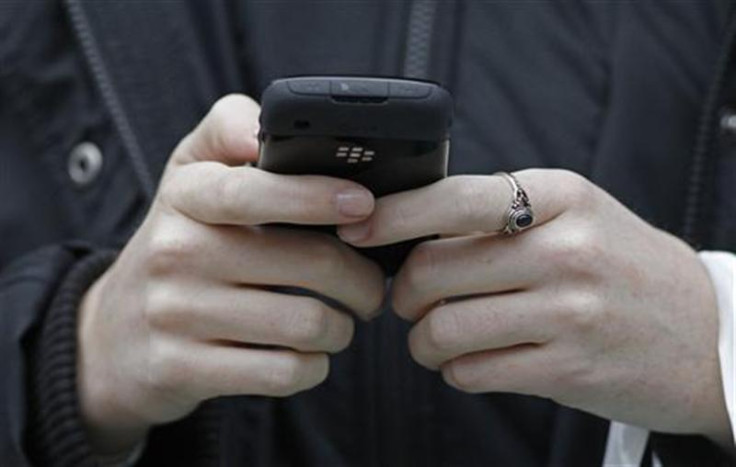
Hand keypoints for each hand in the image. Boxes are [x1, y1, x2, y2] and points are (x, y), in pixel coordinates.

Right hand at [78, 95, 384, 454]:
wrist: (114, 333)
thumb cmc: (180, 242)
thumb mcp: (190, 176)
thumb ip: (228, 130)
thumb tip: (265, 126)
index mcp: (187, 196)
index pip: (255, 189)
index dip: (316, 195)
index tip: (364, 204)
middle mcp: (177, 250)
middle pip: (310, 263)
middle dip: (362, 280)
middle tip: (369, 286)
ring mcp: (176, 313)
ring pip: (307, 323)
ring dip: (343, 327)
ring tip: (340, 321)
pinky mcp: (183, 368)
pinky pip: (283, 372)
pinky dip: (314, 366)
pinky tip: (310, 354)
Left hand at [338, 169, 732, 446]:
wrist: (702, 332)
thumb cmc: (619, 267)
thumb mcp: (572, 216)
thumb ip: (497, 215)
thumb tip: (406, 229)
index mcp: (559, 197)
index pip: (452, 199)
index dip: (391, 216)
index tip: (356, 229)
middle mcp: (565, 248)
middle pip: (432, 269)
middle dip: (402, 293)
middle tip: (408, 301)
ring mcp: (570, 311)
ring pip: (443, 327)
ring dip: (423, 340)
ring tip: (435, 338)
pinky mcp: (568, 368)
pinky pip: (471, 371)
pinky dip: (455, 369)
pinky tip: (470, 361)